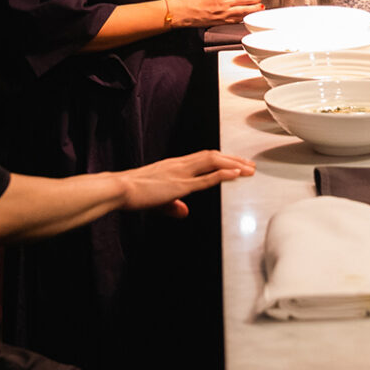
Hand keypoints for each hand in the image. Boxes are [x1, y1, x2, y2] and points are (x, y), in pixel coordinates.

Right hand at [115, 150, 256, 216]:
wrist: (118, 188)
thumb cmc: (133, 193)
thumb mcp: (157, 200)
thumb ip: (173, 205)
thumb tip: (184, 212)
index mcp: (174, 165)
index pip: (203, 158)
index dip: (222, 159)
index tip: (236, 163)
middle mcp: (179, 165)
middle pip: (213, 157)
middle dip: (234, 160)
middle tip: (250, 165)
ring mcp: (180, 173)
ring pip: (212, 163)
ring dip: (233, 165)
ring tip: (249, 169)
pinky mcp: (179, 185)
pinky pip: (205, 178)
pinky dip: (222, 175)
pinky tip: (236, 175)